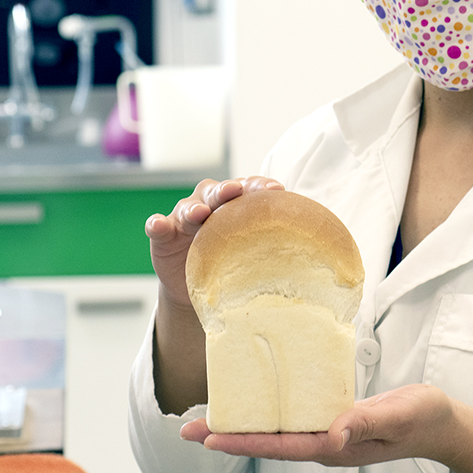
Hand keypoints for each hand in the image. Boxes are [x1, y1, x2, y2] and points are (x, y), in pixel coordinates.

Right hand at [145, 177, 282, 310]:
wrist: (197, 286)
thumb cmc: (231, 261)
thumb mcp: (251, 251)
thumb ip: (272, 242)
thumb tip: (316, 249)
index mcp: (234, 203)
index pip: (248, 189)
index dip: (261, 187)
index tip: (276, 190)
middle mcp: (209, 203)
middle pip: (217, 192)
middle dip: (226, 191)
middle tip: (234, 192)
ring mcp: (183, 218)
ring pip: (188, 207)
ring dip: (193, 208)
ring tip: (199, 213)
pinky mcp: (163, 235)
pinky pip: (158, 227)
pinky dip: (156, 224)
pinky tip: (158, 225)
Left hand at [181, 384, 472, 472]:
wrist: (444, 425)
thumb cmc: (425, 418)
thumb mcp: (400, 413)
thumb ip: (368, 421)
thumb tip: (332, 433)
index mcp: (338, 446)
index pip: (280, 446)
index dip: (242, 441)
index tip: (208, 437)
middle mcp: (327, 443)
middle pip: (268, 442)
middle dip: (229, 435)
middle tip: (187, 428)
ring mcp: (330, 435)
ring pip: (277, 432)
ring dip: (243, 424)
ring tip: (209, 416)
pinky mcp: (336, 421)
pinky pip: (294, 419)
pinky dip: (268, 412)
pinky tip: (256, 400)